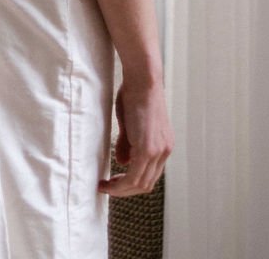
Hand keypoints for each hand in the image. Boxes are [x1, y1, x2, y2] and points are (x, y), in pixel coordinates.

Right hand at [98, 78, 172, 197]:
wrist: (143, 79)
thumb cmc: (134, 94)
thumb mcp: (130, 123)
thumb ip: (127, 144)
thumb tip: (122, 163)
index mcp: (163, 145)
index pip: (150, 174)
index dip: (132, 182)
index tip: (115, 181)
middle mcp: (164, 152)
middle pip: (146, 184)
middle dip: (125, 190)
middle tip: (107, 188)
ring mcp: (158, 152)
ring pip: (140, 184)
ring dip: (121, 189)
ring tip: (105, 187)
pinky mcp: (148, 149)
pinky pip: (134, 177)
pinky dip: (120, 184)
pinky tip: (108, 183)